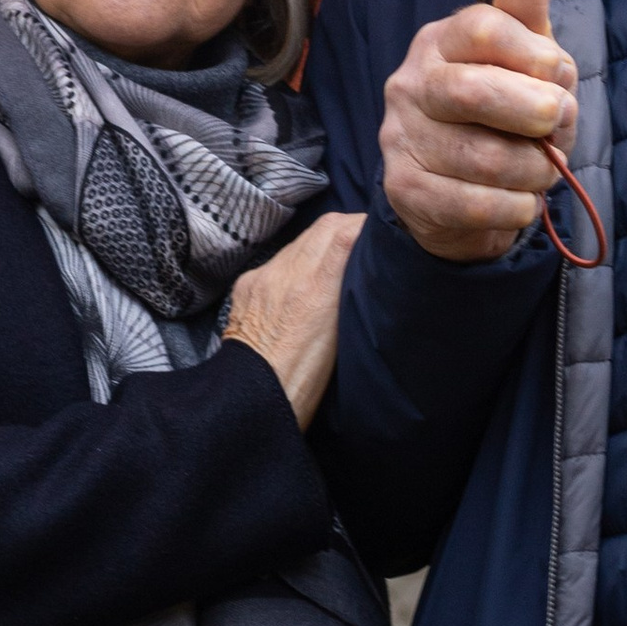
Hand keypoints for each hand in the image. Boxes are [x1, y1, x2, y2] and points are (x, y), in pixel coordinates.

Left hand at [219, 210, 363, 430]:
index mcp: (316, 290)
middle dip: (348, 226)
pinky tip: (303, 279)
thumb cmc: (305, 384)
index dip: (365, 224)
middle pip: (325, 226)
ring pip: (302, 240)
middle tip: (366, 237)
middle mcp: (287, 274)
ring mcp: (263, 276)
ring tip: (338, 257)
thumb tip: (363, 268)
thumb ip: (350, 296)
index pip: (345, 231)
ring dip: (323, 241)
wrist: (252, 401)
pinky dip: (297, 260)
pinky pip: (279, 259)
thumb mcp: (341, 340)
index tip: (380, 231)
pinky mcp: (246, 284)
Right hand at [381, 0, 577, 263]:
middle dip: (534, 112)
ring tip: (545, 170)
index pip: (481, 27)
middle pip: (473, 91)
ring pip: (482, 157)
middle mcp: (410, 84)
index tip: (561, 77)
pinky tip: (523, 201)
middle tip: (559, 124)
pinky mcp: (404, 190)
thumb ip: (527, 20)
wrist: (456, 193)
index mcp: (440, 41)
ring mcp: (400, 137)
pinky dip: (515, 207)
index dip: (533, 53)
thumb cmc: (501, 115)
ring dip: (534, 170)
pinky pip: (473, 204)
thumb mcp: (522, 63)